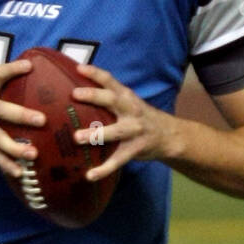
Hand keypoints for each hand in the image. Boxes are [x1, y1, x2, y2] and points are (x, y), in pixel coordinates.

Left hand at [71, 64, 176, 181]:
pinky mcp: (135, 150)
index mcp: (127, 97)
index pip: (110, 81)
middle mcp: (131, 111)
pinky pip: (118, 160)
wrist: (169, 136)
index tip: (78, 68)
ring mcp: (134, 131)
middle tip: (75, 94)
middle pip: (112, 100)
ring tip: (76, 137)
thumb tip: (74, 93)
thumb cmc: (138, 117)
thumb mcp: (128, 103)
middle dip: (94, 96)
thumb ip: (108, 98)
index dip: (95, 73)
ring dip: (95, 135)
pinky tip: (89, 175)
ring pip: (114, 132)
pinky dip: (104, 169)